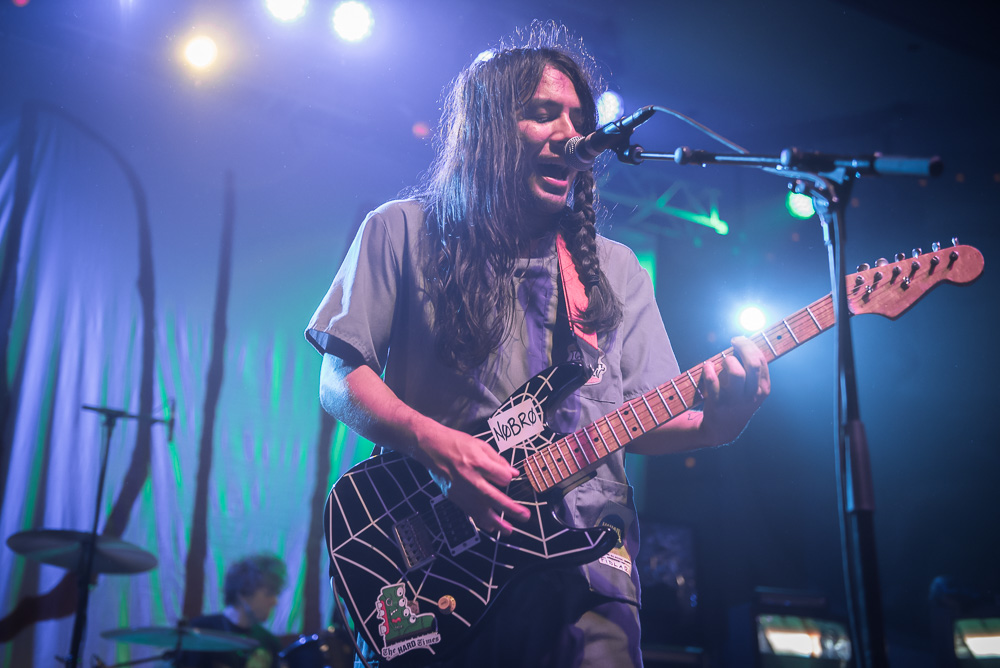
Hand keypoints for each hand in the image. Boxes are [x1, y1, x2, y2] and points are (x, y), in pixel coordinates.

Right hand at [412, 423, 530, 535]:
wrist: (431, 448)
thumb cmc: (456, 443)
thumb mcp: (480, 444)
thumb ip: (498, 460)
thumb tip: (513, 472)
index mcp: (478, 462)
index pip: (502, 477)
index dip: (508, 478)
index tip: (507, 477)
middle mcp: (470, 478)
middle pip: (494, 497)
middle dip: (511, 509)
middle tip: (524, 516)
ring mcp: (461, 490)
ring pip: (482, 510)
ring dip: (497, 523)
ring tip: (509, 530)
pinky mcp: (454, 497)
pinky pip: (470, 512)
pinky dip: (481, 521)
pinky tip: (491, 527)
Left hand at [698, 336, 769, 445]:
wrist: (723, 429)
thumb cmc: (736, 400)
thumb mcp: (750, 389)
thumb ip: (750, 370)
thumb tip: (745, 342)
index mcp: (763, 389)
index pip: (761, 361)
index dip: (750, 346)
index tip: (740, 340)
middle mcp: (751, 395)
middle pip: (753, 364)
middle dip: (743, 346)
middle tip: (734, 341)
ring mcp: (735, 400)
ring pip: (736, 372)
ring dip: (728, 360)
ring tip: (722, 360)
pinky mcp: (717, 404)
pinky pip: (713, 381)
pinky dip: (708, 369)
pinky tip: (707, 366)